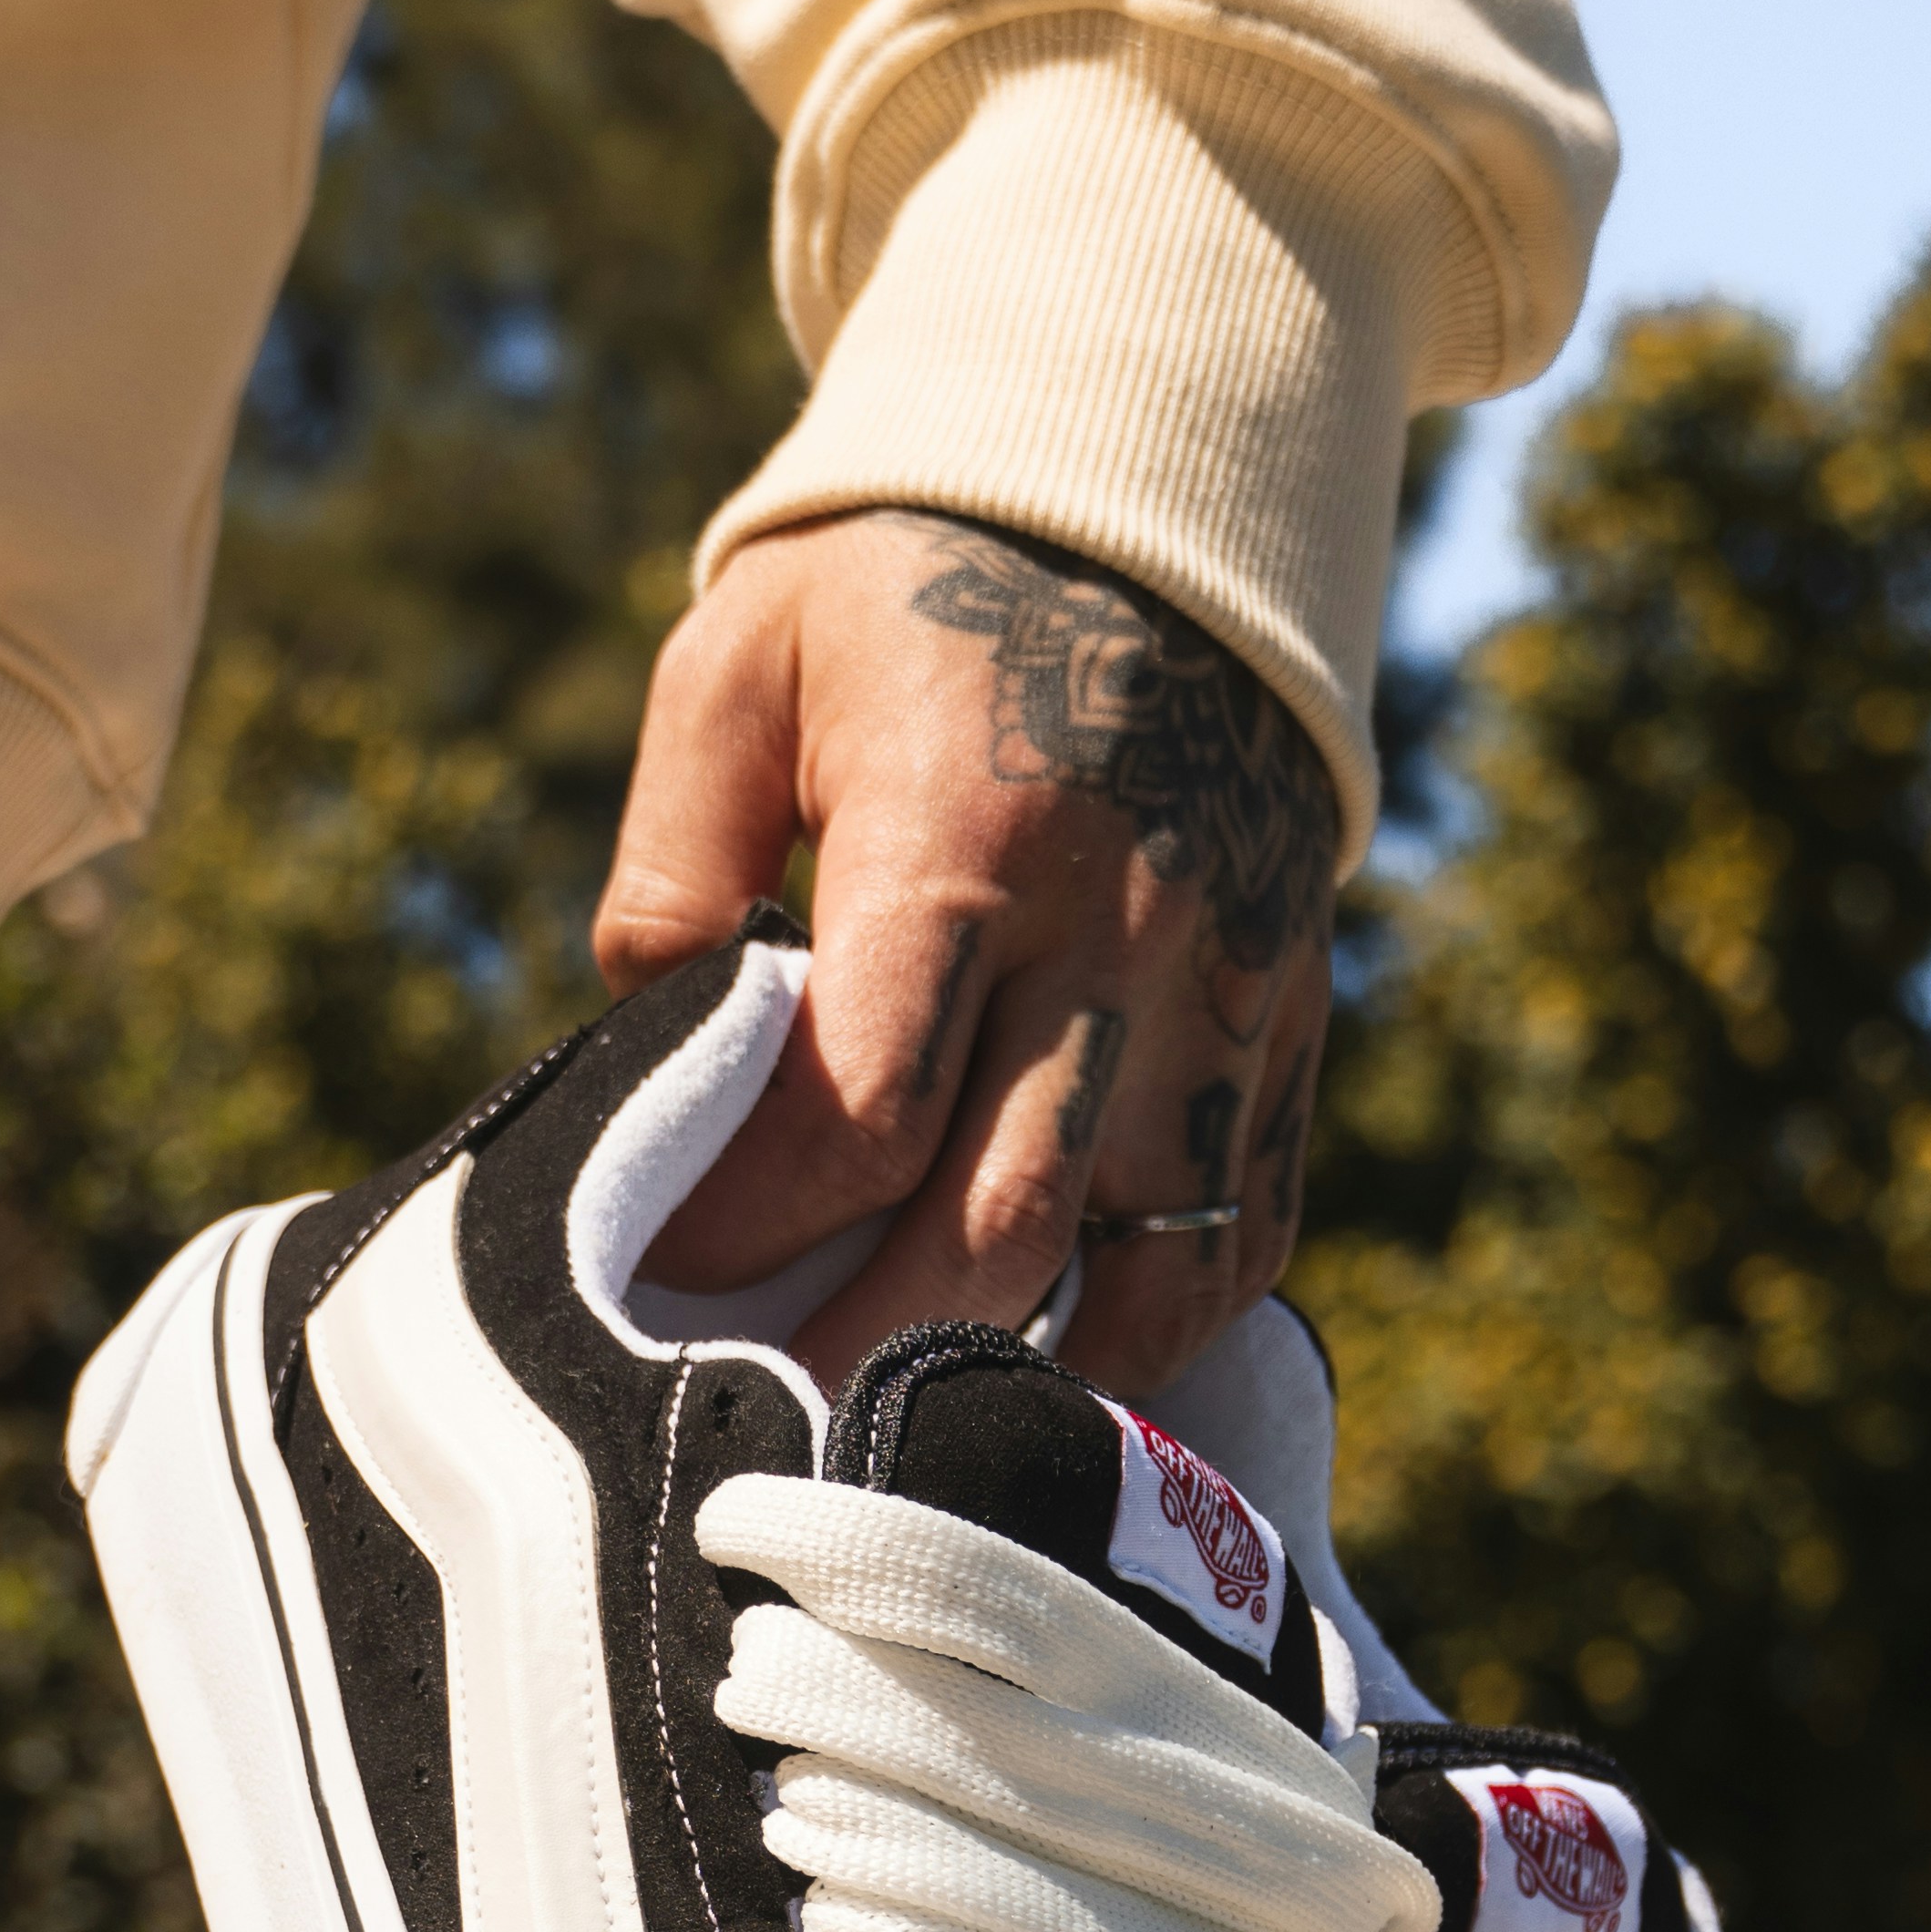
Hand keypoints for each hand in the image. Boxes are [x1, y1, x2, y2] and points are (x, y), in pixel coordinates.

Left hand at [592, 508, 1336, 1394]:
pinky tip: (1046, 1365)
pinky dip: (1150, 1331)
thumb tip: (645, 1053)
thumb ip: (672, 865)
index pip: (861, 1114)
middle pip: (995, 1228)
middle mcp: (1117, 935)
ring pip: (1138, 1262)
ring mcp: (1223, 991)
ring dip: (1009, 1363)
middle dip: (860, 1352)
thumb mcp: (739, 668)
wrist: (1156, 501)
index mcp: (964, 842)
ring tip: (889, 1425)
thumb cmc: (904, 591)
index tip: (655, 1280)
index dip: (749, 1230)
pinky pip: (1239, 1234)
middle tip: (754, 1430)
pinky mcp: (1285, 1021)